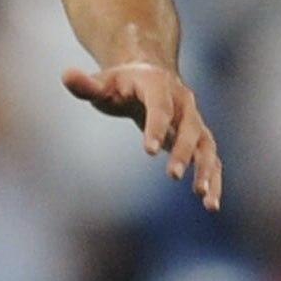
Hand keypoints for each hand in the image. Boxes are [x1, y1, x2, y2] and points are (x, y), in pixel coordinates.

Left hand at [62, 60, 222, 208]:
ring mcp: (194, 121)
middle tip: (173, 176)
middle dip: (183, 152)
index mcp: (158, 86)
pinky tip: (210, 205)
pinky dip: (214, 179)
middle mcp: (183, 103)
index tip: (150, 151)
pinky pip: (211, 159)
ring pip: (206, 145)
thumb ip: (86, 85)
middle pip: (189, 128)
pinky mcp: (198, 138)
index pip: (160, 108)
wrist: (149, 75)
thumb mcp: (101, 83)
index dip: (156, 128)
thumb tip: (66, 76)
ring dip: (207, 170)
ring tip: (204, 198)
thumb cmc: (120, 83)